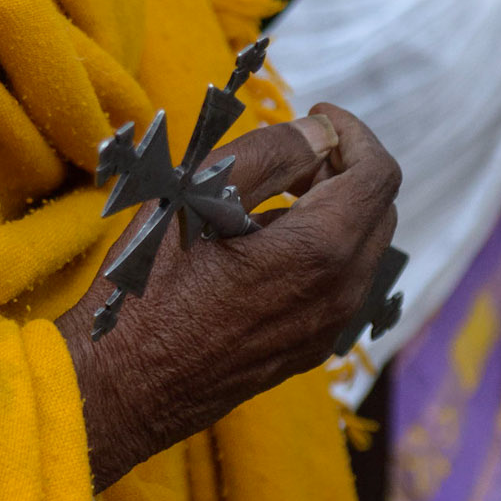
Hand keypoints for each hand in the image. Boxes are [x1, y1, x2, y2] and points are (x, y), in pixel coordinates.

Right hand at [56, 105, 401, 491]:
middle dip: (343, 168)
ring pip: (361, 249)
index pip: (378, 174)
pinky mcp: (307, 350)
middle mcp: (339, 296)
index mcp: (319, 252)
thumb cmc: (147, 288)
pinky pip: (338, 284)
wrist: (121, 386)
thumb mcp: (196, 196)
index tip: (314, 114)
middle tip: (288, 155)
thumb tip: (319, 133)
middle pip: (378, 209)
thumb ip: (270, 154)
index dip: (352, 132)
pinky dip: (320, 248)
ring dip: (332, 209)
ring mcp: (326, 330)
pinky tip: (260, 245)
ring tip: (268, 197)